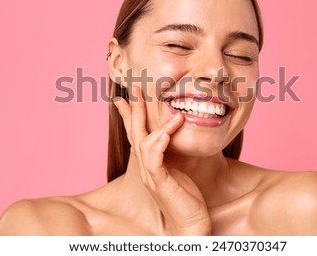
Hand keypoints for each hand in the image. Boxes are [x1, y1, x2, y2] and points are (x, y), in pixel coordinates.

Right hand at [114, 85, 211, 234]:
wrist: (189, 225)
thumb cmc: (186, 199)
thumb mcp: (178, 171)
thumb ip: (171, 155)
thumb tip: (173, 136)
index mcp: (149, 165)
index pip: (137, 135)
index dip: (131, 116)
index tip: (127, 98)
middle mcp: (146, 169)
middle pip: (135, 135)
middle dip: (134, 112)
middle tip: (133, 91)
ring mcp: (151, 177)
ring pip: (144, 144)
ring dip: (154, 125)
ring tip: (165, 109)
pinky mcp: (161, 184)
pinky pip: (155, 161)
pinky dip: (158, 145)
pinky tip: (164, 134)